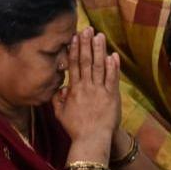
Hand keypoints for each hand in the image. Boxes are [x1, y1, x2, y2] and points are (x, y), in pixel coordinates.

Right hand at [52, 28, 120, 144]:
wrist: (91, 140)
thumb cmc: (75, 129)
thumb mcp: (60, 114)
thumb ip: (57, 99)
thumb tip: (59, 88)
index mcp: (74, 89)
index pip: (73, 65)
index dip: (74, 49)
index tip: (74, 37)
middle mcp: (86, 87)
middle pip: (85, 61)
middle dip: (86, 44)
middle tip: (86, 29)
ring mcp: (99, 90)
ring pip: (99, 66)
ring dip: (99, 50)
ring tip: (99, 36)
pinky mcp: (111, 96)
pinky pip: (112, 78)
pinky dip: (113, 67)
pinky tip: (113, 55)